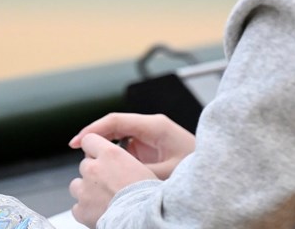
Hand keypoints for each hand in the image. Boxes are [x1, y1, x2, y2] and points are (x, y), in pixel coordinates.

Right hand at [69, 113, 195, 179]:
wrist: (218, 170)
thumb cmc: (199, 166)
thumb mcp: (169, 173)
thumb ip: (140, 171)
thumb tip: (116, 174)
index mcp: (156, 126)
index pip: (115, 120)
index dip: (92, 129)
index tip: (76, 142)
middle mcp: (151, 128)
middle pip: (114, 128)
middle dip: (95, 141)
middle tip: (80, 156)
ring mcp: (151, 138)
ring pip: (119, 140)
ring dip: (107, 152)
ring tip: (95, 168)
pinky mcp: (151, 149)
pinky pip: (127, 151)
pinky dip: (117, 160)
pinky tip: (111, 174)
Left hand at [69, 133, 157, 227]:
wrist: (142, 219)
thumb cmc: (148, 197)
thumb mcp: (141, 168)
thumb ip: (122, 161)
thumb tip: (118, 162)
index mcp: (110, 154)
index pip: (89, 140)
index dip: (93, 148)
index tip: (97, 155)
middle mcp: (94, 169)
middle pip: (84, 165)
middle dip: (92, 173)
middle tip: (107, 184)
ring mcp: (84, 190)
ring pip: (76, 185)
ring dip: (85, 191)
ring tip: (101, 199)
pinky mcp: (81, 210)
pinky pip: (76, 208)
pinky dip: (85, 210)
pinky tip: (98, 213)